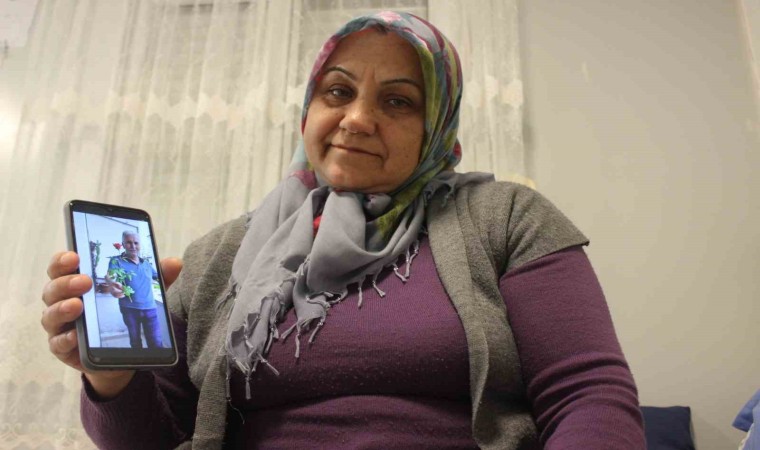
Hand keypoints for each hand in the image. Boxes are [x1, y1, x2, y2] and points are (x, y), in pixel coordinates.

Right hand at [41, 252, 182, 398]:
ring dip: (62, 308)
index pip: (62, 266)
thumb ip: (155, 277)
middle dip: (66, 282)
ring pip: (50, 314)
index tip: (74, 255)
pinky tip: (75, 336)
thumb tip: (175, 262)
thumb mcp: (141, 293)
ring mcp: (60, 325)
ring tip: (78, 306)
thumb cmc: (124, 312)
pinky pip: (57, 343)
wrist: (121, 352)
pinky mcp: (63, 348)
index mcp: (77, 282)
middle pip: (53, 288)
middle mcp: (63, 301)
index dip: (63, 259)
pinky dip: (65, 339)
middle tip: (85, 281)